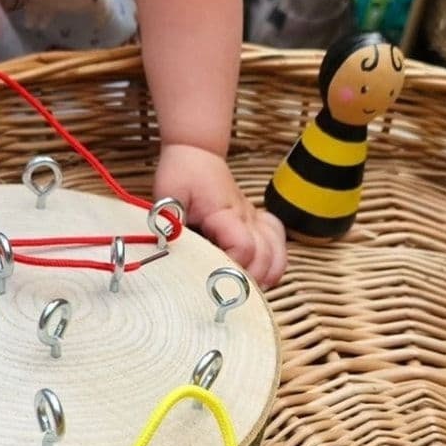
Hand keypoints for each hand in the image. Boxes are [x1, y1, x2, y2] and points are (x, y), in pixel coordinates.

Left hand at [153, 144, 286, 288]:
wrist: (197, 152)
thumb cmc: (182, 173)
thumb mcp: (168, 198)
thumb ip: (170, 225)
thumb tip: (169, 252)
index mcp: (225, 213)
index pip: (243, 246)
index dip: (233, 267)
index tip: (216, 278)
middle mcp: (247, 218)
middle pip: (265, 256)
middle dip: (250, 280)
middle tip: (230, 294)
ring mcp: (255, 220)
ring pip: (277, 253)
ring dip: (267, 274)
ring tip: (248, 290)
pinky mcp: (257, 222)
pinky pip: (278, 244)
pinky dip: (275, 263)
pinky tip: (262, 275)